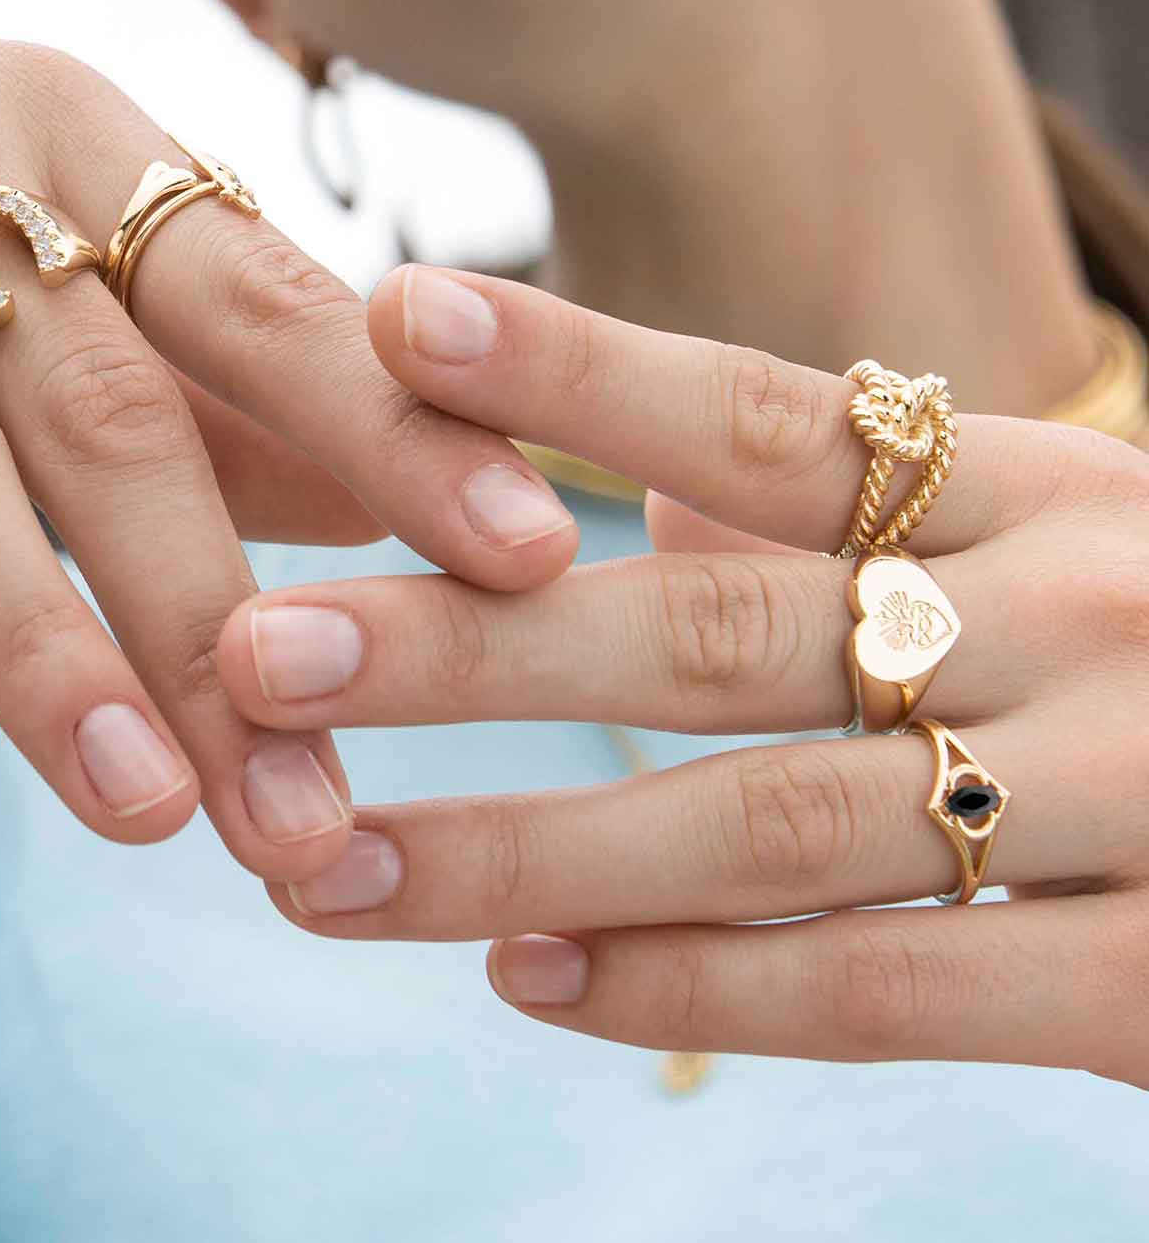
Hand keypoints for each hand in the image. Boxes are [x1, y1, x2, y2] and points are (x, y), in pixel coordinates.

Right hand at [0, 0, 577, 868]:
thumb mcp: (65, 236)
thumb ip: (220, 367)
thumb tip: (405, 497)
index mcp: (78, 129)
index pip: (267, 296)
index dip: (402, 428)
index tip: (535, 561)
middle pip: (106, 402)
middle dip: (217, 618)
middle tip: (305, 809)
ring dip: (37, 651)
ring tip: (145, 816)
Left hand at [217, 266, 1148, 1085]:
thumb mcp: (1068, 522)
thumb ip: (862, 500)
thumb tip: (642, 469)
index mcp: (1040, 484)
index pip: (762, 405)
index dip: (570, 362)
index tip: (386, 322)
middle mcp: (1074, 613)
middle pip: (706, 620)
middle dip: (463, 643)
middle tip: (256, 656)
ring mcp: (1127, 796)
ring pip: (758, 825)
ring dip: (519, 852)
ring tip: (322, 868)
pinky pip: (888, 994)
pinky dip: (694, 994)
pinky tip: (530, 986)